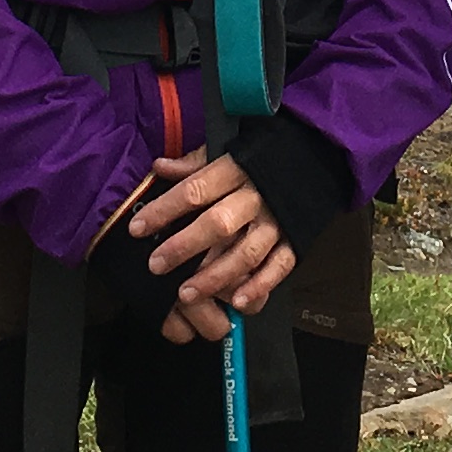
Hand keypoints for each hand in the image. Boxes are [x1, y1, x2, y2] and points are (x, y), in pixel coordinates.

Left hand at [122, 150, 294, 343]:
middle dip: (184, 247)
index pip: (194, 190)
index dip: (164, 210)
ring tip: (186, 294)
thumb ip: (194, 164)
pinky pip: (279, 267)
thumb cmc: (260, 156)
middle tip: (156, 265)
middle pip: (218, 224)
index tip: (137, 228)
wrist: (314, 155)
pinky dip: (260, 287)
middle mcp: (255, 197)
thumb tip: (158, 168)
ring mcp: (276, 222)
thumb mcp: (227, 148)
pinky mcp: (295, 240)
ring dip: (215, 277)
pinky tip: (238, 303)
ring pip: (246, 253)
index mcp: (235, 169)